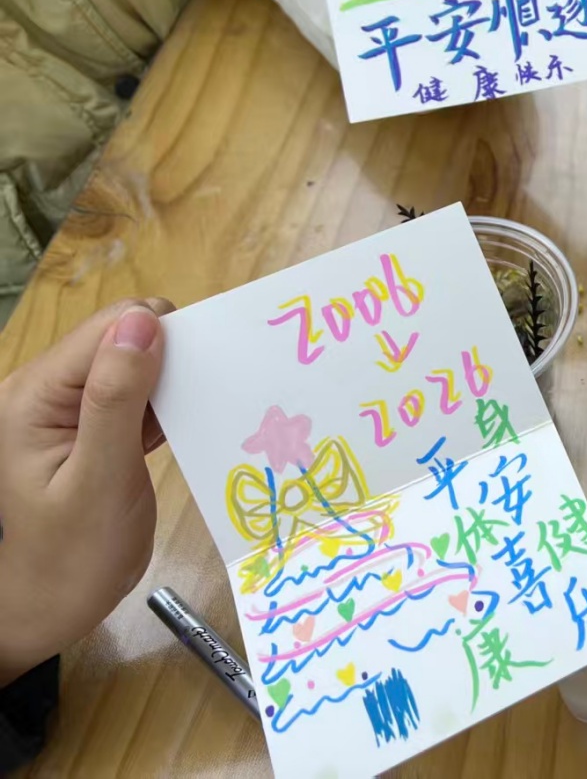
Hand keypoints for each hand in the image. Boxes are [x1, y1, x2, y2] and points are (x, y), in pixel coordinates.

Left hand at [0, 300, 171, 684]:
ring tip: (207, 413)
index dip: (162, 339)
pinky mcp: (100, 426)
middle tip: (207, 403)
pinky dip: (173, 404)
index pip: (110, 328)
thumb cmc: (75, 556)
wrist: (57, 608)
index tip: (207, 374)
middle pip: (126, 337)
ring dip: (179, 381)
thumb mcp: (99, 479)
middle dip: (173, 358)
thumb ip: (116, 398)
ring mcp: (74, 408)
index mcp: (35, 394)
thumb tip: (143, 320)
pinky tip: (194, 426)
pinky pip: (145, 394)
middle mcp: (49, 390)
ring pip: (142, 362)